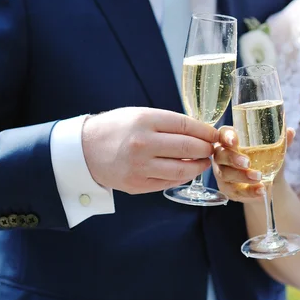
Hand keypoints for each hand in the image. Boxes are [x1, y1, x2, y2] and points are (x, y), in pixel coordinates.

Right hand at [81, 107, 218, 193]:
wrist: (84, 150)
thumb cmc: (116, 129)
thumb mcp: (140, 115)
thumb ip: (169, 123)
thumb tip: (202, 132)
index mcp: (145, 120)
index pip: (187, 125)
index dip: (206, 132)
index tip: (215, 135)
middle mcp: (143, 144)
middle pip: (189, 148)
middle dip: (206, 149)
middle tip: (211, 149)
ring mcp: (140, 166)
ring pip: (183, 169)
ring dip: (199, 166)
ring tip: (203, 161)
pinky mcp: (138, 184)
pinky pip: (170, 182)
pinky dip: (183, 176)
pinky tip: (187, 170)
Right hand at [212, 126, 295, 202]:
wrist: (265, 181)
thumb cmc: (263, 158)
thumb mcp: (272, 149)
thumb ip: (280, 140)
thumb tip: (291, 131)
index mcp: (229, 140)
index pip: (222, 134)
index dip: (226, 136)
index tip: (235, 140)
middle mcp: (222, 156)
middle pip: (221, 155)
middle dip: (233, 159)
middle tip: (248, 163)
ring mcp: (222, 173)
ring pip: (226, 174)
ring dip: (242, 176)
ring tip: (259, 178)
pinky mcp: (227, 189)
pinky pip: (235, 191)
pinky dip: (249, 191)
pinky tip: (261, 190)